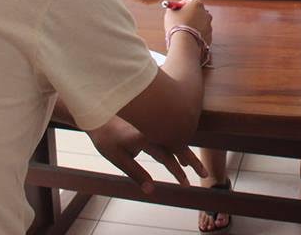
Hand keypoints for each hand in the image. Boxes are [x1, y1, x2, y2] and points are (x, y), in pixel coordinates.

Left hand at [88, 115, 207, 192]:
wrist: (96, 111)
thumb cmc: (104, 136)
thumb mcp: (116, 157)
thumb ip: (135, 173)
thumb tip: (151, 190)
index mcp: (147, 136)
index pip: (168, 156)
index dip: (179, 171)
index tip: (187, 183)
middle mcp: (153, 128)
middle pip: (178, 145)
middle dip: (191, 161)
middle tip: (204, 174)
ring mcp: (153, 124)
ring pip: (174, 138)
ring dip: (185, 152)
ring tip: (192, 165)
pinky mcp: (150, 122)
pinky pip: (168, 132)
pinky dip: (176, 142)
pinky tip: (178, 150)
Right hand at [163, 0, 211, 45]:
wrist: (184, 43)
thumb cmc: (178, 27)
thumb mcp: (170, 13)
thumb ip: (173, 8)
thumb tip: (173, 8)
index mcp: (197, 4)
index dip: (185, 3)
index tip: (179, 7)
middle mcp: (205, 13)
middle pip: (198, 10)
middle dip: (190, 14)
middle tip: (181, 18)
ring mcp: (208, 25)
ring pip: (201, 22)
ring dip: (194, 24)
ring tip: (184, 30)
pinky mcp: (209, 35)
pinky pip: (202, 32)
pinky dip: (197, 33)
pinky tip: (188, 36)